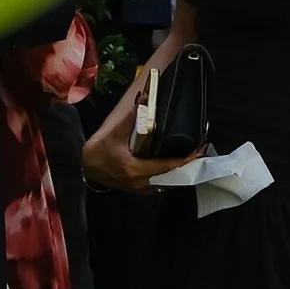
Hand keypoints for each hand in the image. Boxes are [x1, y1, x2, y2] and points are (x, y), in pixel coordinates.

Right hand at [80, 107, 197, 192]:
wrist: (87, 168)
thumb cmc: (100, 150)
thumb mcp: (114, 132)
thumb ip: (131, 116)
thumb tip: (144, 97)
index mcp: (135, 169)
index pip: (166, 166)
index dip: (185, 159)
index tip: (199, 150)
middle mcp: (141, 183)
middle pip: (172, 177)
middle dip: (189, 166)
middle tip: (202, 152)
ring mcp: (141, 189)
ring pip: (168, 183)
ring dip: (182, 172)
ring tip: (194, 158)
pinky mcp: (141, 190)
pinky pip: (162, 185)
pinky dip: (172, 176)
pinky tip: (179, 166)